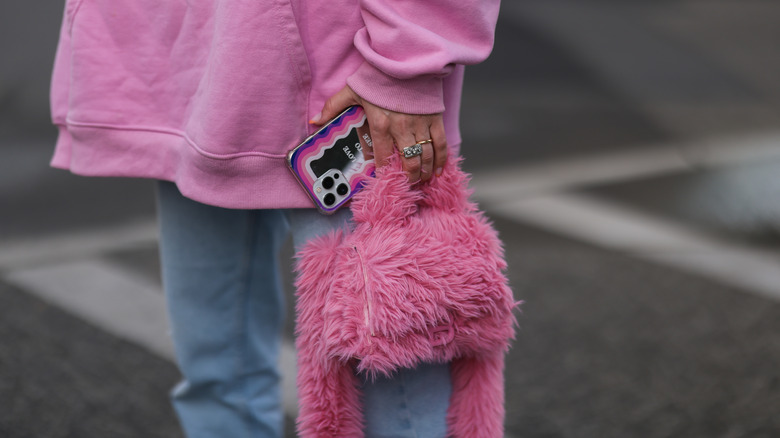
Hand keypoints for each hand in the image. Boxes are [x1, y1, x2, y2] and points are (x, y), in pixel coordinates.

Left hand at [311, 86, 446, 182]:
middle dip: (409, 177)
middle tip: (408, 184)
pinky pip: (441, 144)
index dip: (384, 172)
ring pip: (426, 156)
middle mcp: (402, 128)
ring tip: (422, 180)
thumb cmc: (378, 75)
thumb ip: (333, 107)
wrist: (405, 57)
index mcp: (381, 124)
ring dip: (424, 172)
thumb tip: (315, 122)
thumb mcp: (353, 90)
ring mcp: (421, 124)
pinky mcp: (435, 118)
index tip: (385, 181)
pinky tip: (438, 171)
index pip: (382, 157)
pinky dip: (441, 159)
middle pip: (409, 162)